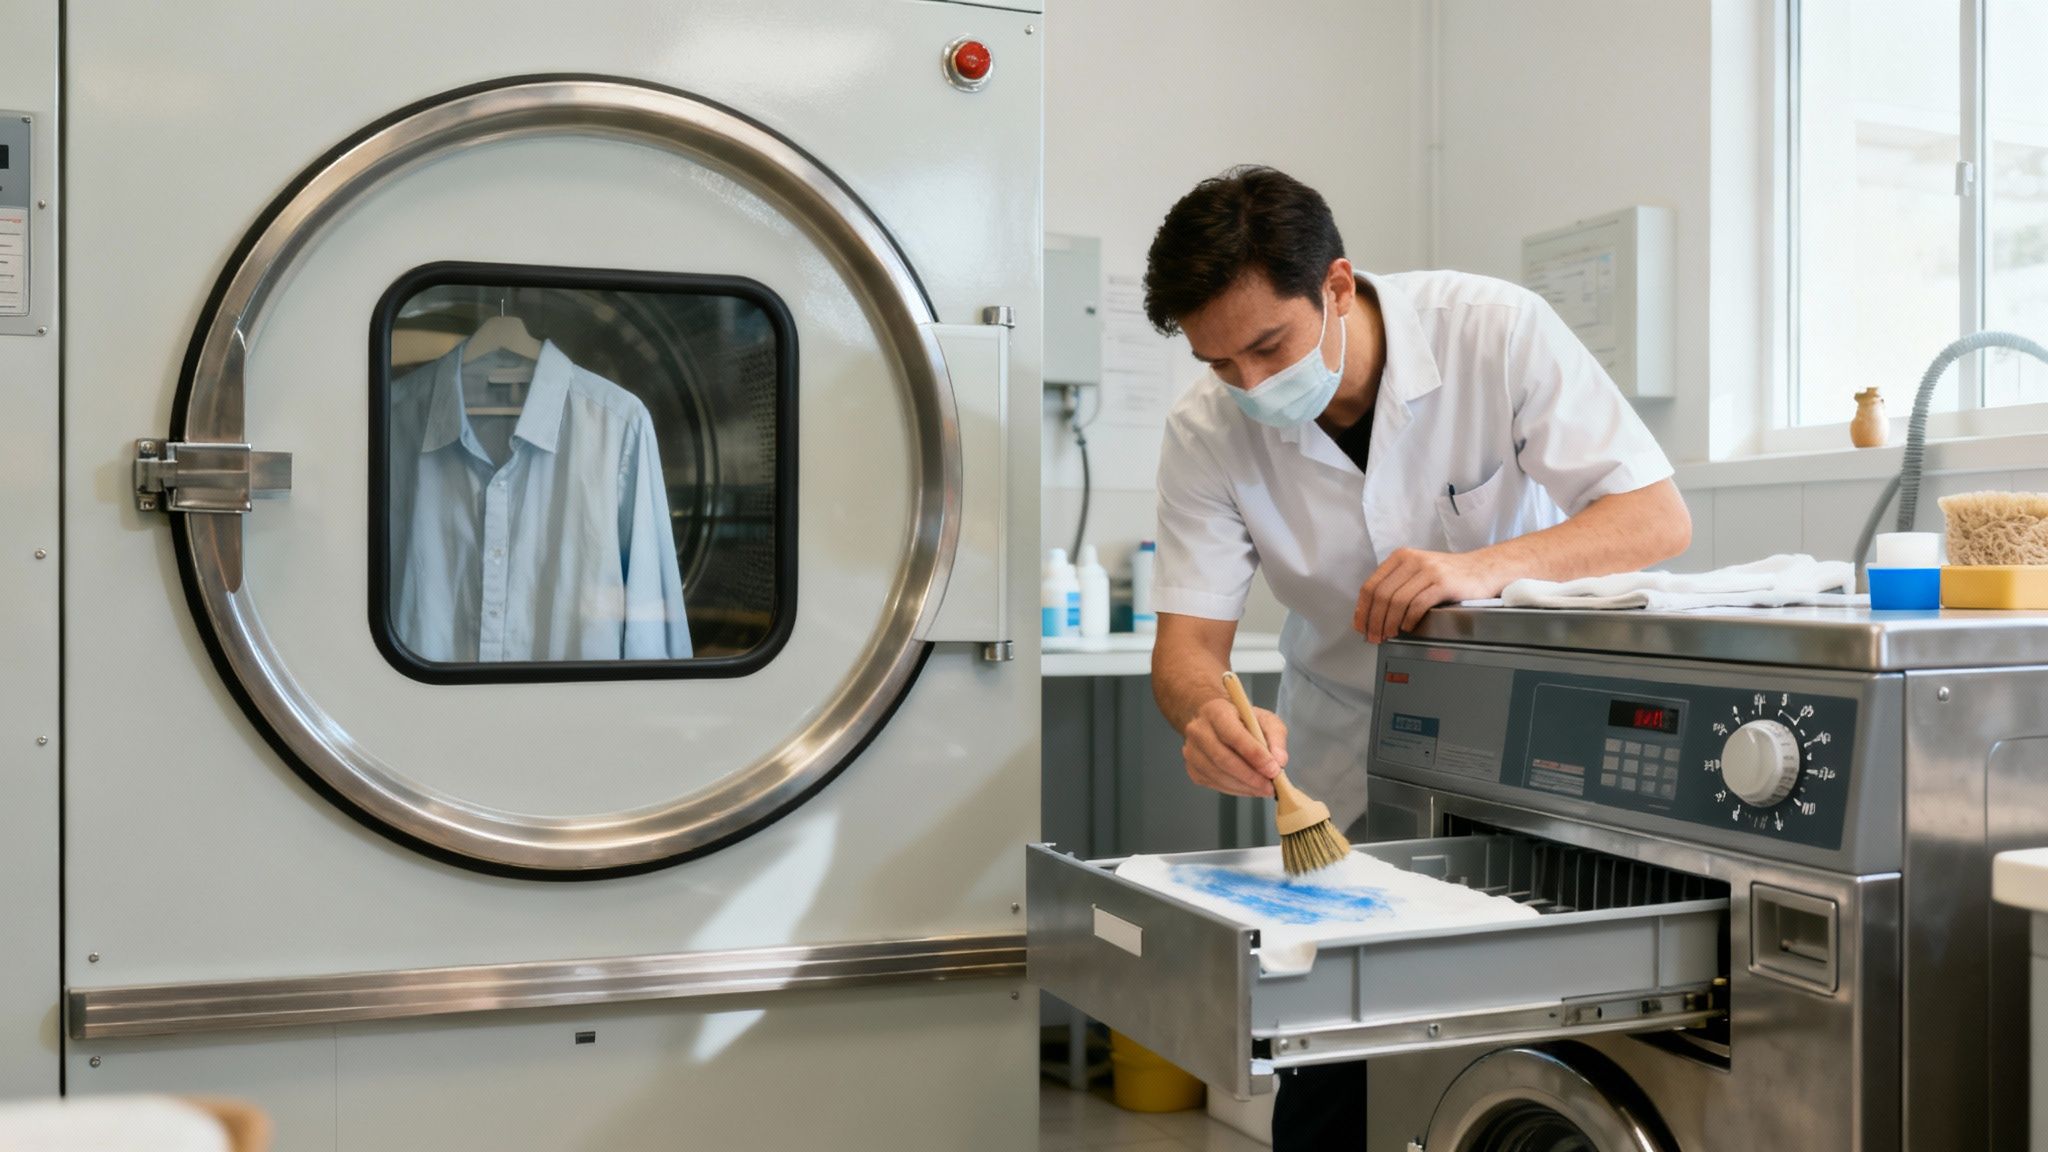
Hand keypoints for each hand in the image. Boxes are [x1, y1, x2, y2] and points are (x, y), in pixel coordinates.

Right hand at [1181, 697, 1287, 797]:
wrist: (1214, 721)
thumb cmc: (1242, 720)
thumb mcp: (1265, 719)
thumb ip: (1276, 738)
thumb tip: (1279, 761)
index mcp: (1216, 712)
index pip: (1233, 735)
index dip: (1254, 754)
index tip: (1273, 769)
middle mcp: (1198, 731)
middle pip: (1223, 759)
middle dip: (1250, 777)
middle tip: (1270, 786)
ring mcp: (1192, 751)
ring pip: (1218, 775)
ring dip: (1244, 786)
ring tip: (1264, 789)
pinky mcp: (1192, 769)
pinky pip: (1215, 784)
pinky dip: (1235, 790)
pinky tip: (1249, 788)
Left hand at [1355, 548, 1499, 643]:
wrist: (1482, 570)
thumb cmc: (1448, 575)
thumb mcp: (1417, 572)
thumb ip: (1396, 586)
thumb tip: (1372, 614)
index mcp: (1400, 557)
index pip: (1370, 585)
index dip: (1362, 609)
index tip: (1360, 626)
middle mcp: (1412, 560)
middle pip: (1381, 595)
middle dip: (1374, 621)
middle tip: (1374, 636)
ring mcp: (1428, 571)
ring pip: (1397, 601)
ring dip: (1389, 623)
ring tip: (1389, 634)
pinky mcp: (1443, 583)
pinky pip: (1418, 604)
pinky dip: (1409, 619)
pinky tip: (1407, 627)